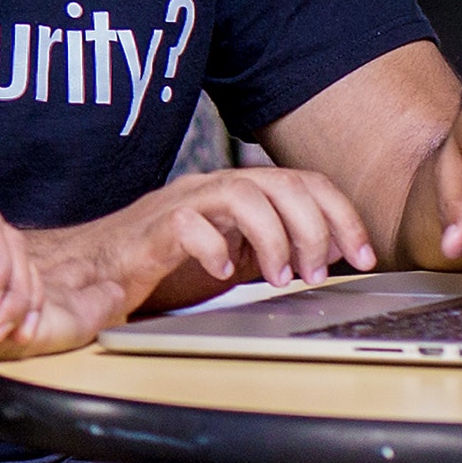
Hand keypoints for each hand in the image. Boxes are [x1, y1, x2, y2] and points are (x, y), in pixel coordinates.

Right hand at [72, 168, 376, 319]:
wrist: (97, 270)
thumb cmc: (165, 267)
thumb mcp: (236, 258)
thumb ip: (274, 249)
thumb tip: (330, 259)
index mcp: (239, 191)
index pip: (303, 183)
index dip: (342, 216)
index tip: (364, 257)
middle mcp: (214, 188)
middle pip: (281, 183)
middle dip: (314, 229)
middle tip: (318, 273)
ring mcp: (183, 203)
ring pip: (243, 194)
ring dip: (274, 238)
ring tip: (280, 279)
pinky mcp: (154, 230)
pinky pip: (190, 224)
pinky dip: (214, 248)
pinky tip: (222, 275)